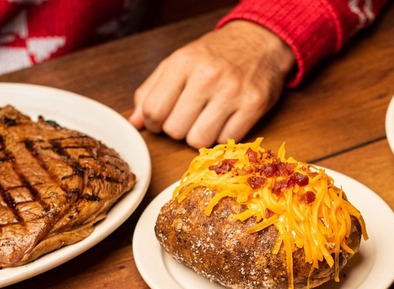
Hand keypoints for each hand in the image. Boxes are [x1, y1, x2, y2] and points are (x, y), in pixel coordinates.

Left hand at [129, 20, 294, 148]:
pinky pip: (226, 140)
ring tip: (206, 120)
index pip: (153, 111)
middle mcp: (207, 76)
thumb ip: (151, 91)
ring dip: (199, 136)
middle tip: (188, 117)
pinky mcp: (253, 105)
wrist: (260, 42)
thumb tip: (134, 122)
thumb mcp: (178, 62)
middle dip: (177, 129)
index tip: (162, 119)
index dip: (153, 123)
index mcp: (183, 63)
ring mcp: (232, 92)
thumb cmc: (215, 54)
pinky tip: (225, 120)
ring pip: (199, 140)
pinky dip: (223, 136)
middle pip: (174, 130)